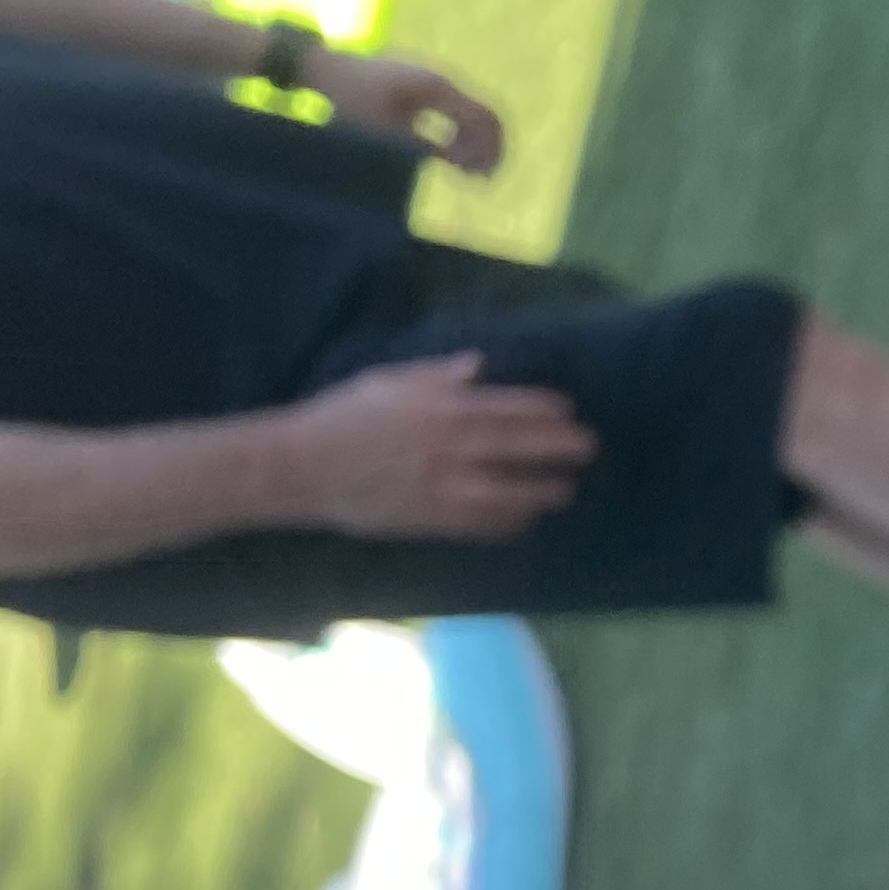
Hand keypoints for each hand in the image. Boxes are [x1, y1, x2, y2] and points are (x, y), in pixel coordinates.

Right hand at [284, 356, 597, 539]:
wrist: (298, 466)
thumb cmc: (341, 417)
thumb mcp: (387, 383)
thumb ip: (436, 376)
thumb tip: (477, 365)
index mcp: (437, 409)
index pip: (505, 407)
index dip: (543, 410)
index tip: (569, 411)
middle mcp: (447, 447)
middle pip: (517, 447)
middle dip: (558, 448)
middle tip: (589, 449)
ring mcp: (440, 486)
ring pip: (508, 491)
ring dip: (542, 491)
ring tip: (566, 490)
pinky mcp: (429, 519)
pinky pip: (480, 524)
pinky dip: (508, 523)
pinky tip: (527, 520)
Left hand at [310, 47, 508, 173]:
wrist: (320, 68)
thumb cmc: (349, 101)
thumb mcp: (387, 133)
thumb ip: (429, 148)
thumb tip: (466, 165)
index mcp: (437, 87)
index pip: (485, 118)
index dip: (492, 150)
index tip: (482, 180)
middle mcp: (441, 78)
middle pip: (483, 115)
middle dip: (488, 149)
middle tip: (480, 180)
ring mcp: (432, 79)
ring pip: (470, 114)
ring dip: (473, 143)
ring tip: (466, 173)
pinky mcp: (421, 85)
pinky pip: (452, 110)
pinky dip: (458, 134)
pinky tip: (450, 156)